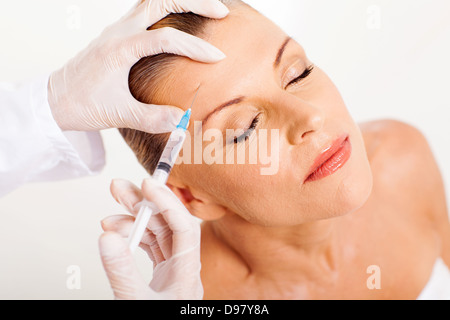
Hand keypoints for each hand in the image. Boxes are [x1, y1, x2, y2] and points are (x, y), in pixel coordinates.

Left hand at [48, 0, 228, 133]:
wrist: (54, 100)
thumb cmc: (81, 105)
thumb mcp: (118, 114)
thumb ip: (151, 118)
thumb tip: (184, 120)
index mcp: (119, 49)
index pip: (165, 38)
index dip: (194, 46)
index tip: (217, 58)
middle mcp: (119, 32)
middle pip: (160, 1)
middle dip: (194, 3)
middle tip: (221, 13)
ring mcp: (118, 30)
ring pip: (153, 1)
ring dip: (181, 1)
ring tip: (208, 8)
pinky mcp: (118, 35)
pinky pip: (146, 11)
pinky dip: (168, 9)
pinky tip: (182, 21)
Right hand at [99, 178, 202, 299]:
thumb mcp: (135, 300)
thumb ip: (122, 270)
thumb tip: (107, 237)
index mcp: (188, 272)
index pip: (184, 226)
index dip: (166, 201)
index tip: (146, 185)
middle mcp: (185, 267)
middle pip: (168, 224)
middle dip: (143, 203)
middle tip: (119, 188)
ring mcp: (174, 271)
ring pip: (158, 234)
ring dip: (134, 221)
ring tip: (109, 219)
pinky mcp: (164, 275)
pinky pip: (152, 247)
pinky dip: (134, 238)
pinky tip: (117, 234)